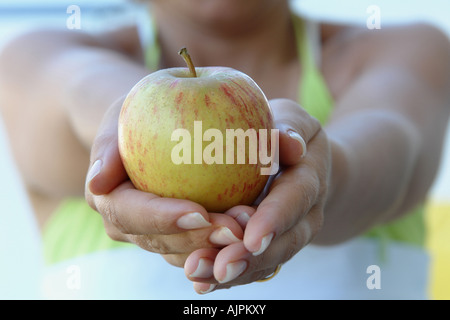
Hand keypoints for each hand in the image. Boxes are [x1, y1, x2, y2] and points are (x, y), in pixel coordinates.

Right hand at [85, 97, 245, 266]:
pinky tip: (253, 229)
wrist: (148, 129)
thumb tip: (96, 183)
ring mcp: (156, 233)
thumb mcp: (118, 118)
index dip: (163, 218)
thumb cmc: (134, 117)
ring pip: (185, 252)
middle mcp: (130, 226)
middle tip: (237, 228)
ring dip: (218, 245)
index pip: (132, 216)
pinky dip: (225, 240)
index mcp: (110, 202)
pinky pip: (202, 245)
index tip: (199, 212)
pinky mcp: (181, 232)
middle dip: (199, 239)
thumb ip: (107, 146)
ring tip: (251, 230)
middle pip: (162, 242)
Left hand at [183, 99, 330, 293]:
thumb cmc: (289, 138)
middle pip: (282, 243)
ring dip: (235, 273)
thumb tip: (287, 142)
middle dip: (251, 258)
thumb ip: (291, 128)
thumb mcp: (295, 122)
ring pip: (265, 262)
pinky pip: (252, 267)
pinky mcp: (268, 247)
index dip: (275, 219)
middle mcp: (302, 217)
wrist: (306, 169)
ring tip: (200, 276)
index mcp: (309, 182)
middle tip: (220, 266)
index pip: (295, 200)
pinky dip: (228, 276)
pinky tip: (201, 283)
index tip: (251, 236)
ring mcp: (287, 237)